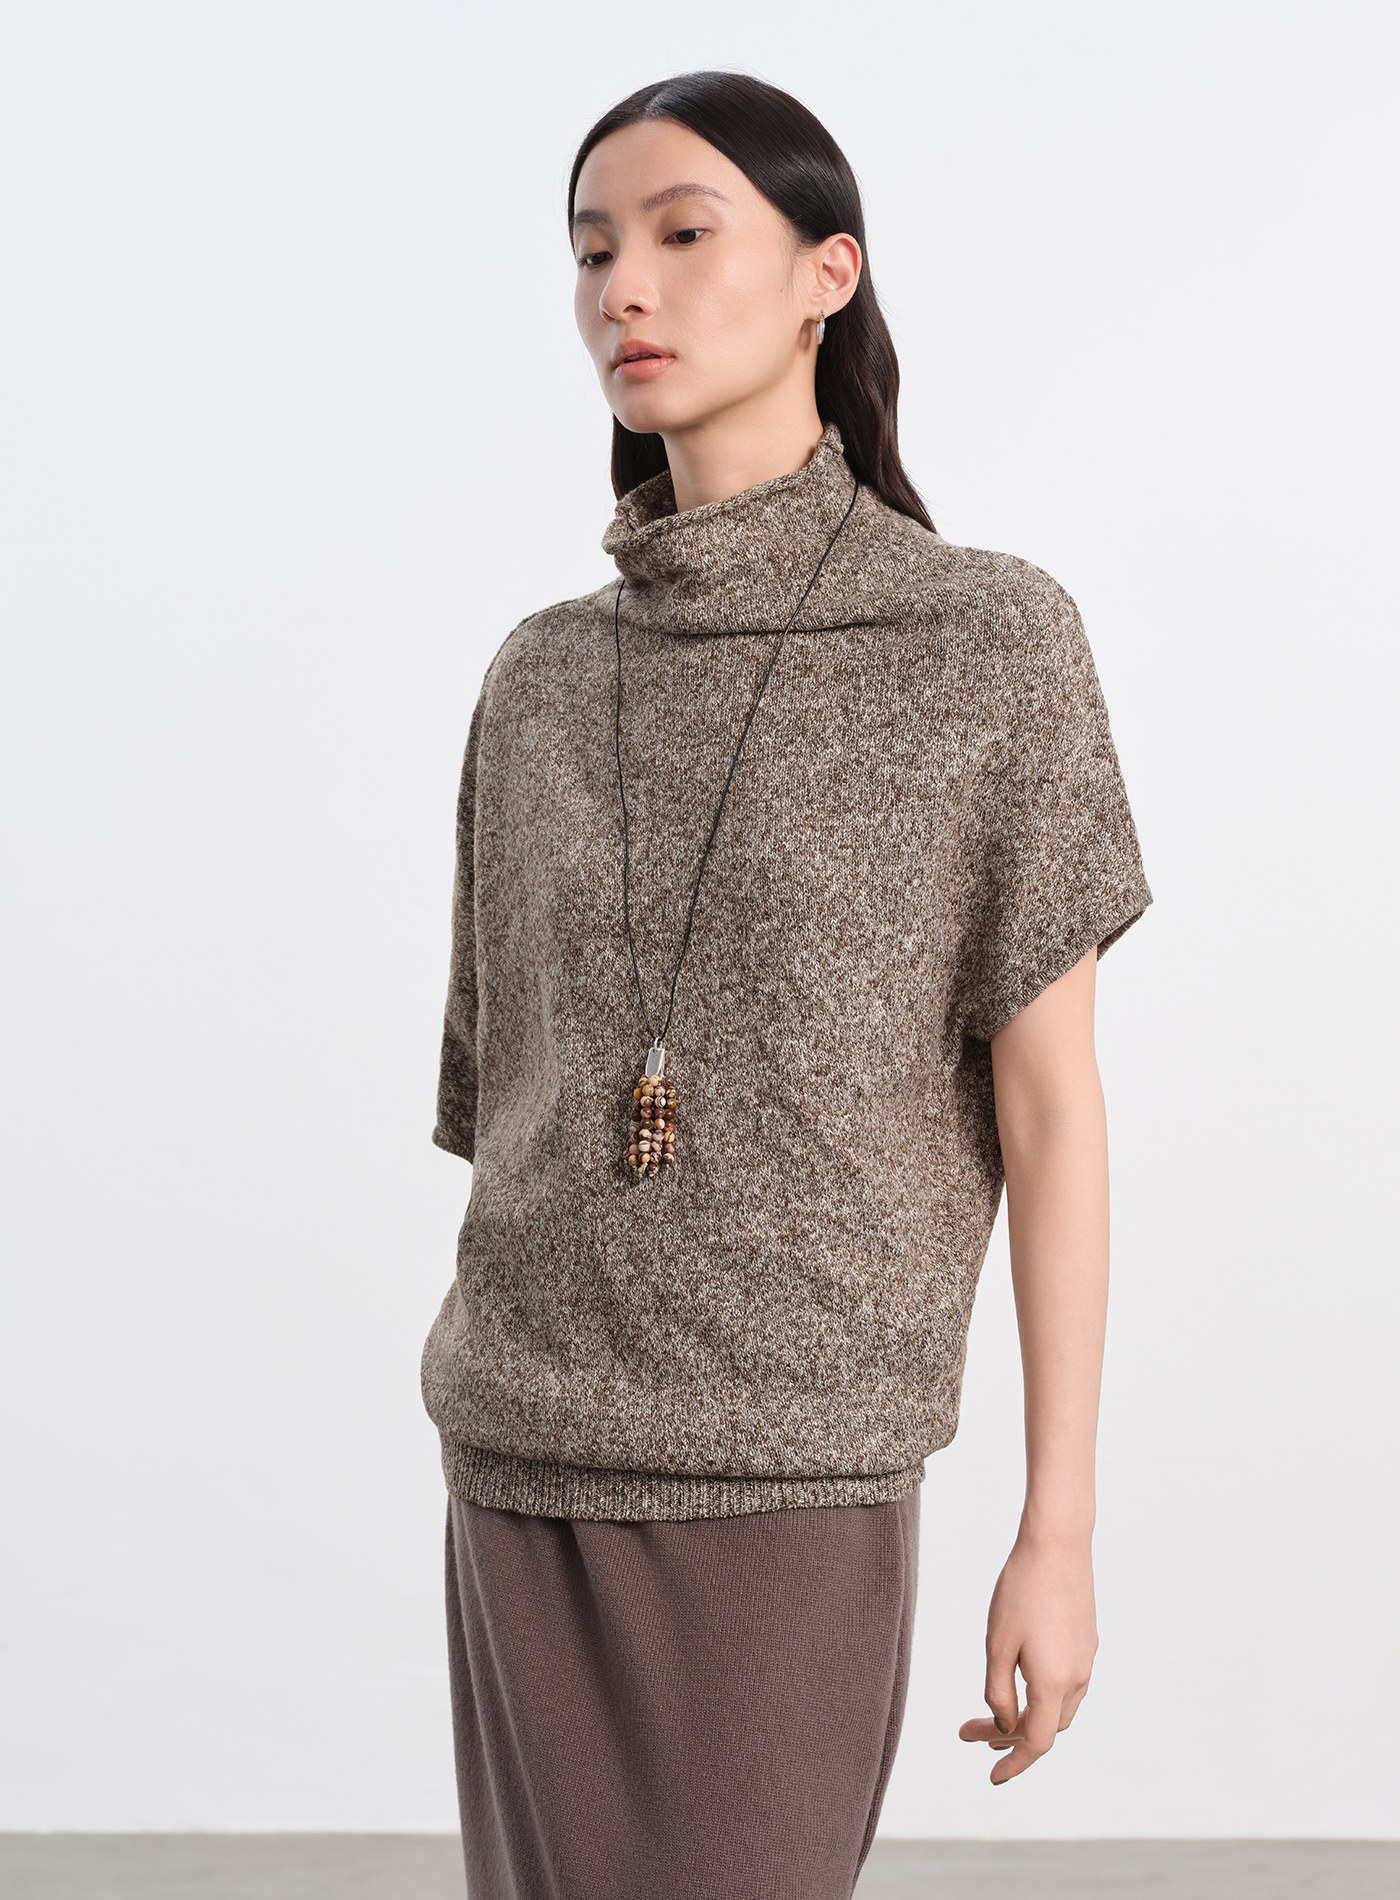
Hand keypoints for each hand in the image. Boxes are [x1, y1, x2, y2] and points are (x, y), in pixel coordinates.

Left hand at [958, 1530, 1097, 1783]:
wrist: (1058, 1544)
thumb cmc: (1021, 1590)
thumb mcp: (997, 1644)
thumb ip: (998, 1691)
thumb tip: (1003, 1724)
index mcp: (1054, 1683)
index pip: (1035, 1742)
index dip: (1013, 1762)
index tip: (991, 1776)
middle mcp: (1077, 1677)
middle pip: (1046, 1726)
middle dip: (1009, 1736)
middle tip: (970, 1732)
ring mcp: (1086, 1658)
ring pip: (1058, 1706)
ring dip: (1027, 1715)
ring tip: (992, 1711)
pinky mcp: (1087, 1641)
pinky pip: (1066, 1683)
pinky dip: (1041, 1694)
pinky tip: (1020, 1678)